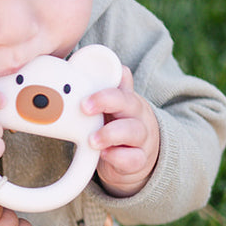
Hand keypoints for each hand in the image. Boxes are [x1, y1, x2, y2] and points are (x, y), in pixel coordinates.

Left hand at [83, 66, 160, 196]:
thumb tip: (86, 65)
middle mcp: (137, 116)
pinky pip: (134, 159)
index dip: (104, 91)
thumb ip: (102, 89)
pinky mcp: (139, 161)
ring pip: (134, 132)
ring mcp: (141, 139)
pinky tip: (104, 155)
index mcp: (127, 100)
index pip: (120, 88)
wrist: (136, 158)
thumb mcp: (112, 108)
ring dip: (111, 134)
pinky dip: (119, 157)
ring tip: (93, 140)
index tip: (84, 98)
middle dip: (107, 102)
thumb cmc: (118, 126)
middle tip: (85, 108)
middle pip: (130, 104)